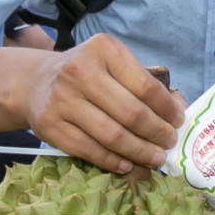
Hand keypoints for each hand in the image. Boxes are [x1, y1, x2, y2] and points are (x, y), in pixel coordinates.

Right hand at [22, 32, 183, 173]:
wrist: (36, 81)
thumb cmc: (87, 73)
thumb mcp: (113, 63)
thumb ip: (144, 82)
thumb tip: (177, 110)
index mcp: (103, 50)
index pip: (145, 85)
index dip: (166, 108)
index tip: (178, 120)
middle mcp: (79, 72)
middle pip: (131, 113)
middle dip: (157, 132)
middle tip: (169, 142)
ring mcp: (62, 100)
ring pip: (112, 136)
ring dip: (139, 151)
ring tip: (154, 158)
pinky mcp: (50, 126)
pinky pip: (90, 150)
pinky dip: (113, 161)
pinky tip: (127, 164)